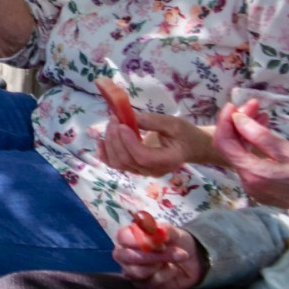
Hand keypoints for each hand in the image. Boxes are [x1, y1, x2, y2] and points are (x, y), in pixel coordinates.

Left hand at [100, 112, 217, 176]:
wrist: (189, 147)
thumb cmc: (184, 134)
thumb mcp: (173, 124)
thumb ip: (152, 121)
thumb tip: (129, 117)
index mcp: (167, 161)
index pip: (143, 157)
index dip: (129, 142)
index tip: (121, 124)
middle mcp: (153, 170)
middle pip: (127, 160)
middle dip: (116, 138)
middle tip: (114, 118)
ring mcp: (142, 171)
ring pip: (118, 163)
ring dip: (109, 143)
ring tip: (111, 124)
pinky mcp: (134, 167)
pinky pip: (115, 164)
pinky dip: (104, 154)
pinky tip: (100, 141)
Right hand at [113, 223, 204, 288]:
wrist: (191, 261)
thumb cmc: (175, 242)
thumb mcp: (173, 232)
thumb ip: (163, 229)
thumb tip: (158, 231)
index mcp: (126, 236)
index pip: (123, 237)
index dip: (142, 240)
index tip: (161, 242)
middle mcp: (125, 254)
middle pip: (129, 256)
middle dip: (154, 255)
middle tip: (176, 252)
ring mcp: (132, 271)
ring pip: (138, 271)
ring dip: (161, 264)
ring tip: (174, 259)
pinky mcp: (143, 285)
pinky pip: (152, 283)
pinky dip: (166, 275)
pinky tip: (172, 269)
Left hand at [215, 101, 288, 227]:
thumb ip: (259, 135)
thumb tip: (237, 118)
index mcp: (252, 174)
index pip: (223, 144)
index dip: (225, 122)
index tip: (233, 105)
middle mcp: (247, 183)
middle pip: (230, 148)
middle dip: (237, 124)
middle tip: (252, 106)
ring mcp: (254, 188)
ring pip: (240, 155)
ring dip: (246, 133)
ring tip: (260, 114)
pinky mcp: (262, 189)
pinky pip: (250, 163)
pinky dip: (253, 146)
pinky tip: (263, 132)